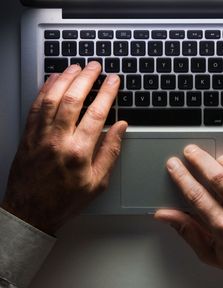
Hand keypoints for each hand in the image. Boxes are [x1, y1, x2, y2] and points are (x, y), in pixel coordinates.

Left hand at [1, 62, 126, 234]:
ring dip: (65, 78)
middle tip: (96, 66)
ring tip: (76, 67)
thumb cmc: (65, 200)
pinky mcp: (28, 135)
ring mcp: (40, 136)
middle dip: (86, 78)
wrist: (31, 211)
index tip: (113, 81)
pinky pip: (35, 106)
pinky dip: (44, 89)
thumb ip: (110, 152)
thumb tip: (120, 128)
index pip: (97, 113)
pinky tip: (52, 80)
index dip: (107, 93)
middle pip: (73, 99)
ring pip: (52, 98)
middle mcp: (58, 140)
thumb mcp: (97, 183)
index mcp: (79, 152)